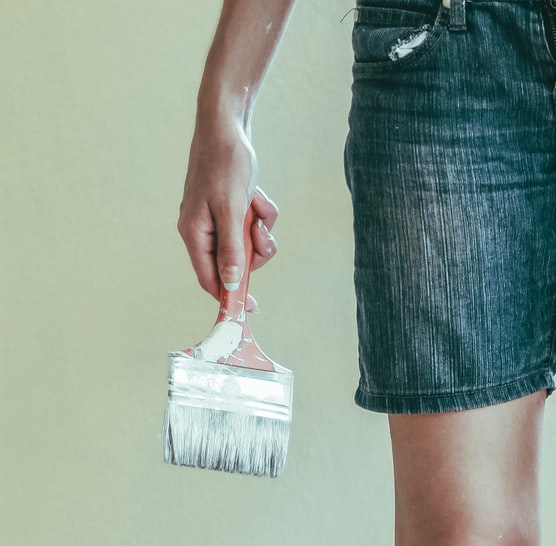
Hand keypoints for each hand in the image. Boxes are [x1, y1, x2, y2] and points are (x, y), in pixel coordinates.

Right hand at [178, 114, 277, 308]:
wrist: (227, 127)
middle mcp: (202, 229)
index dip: (230, 295)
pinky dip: (261, 213)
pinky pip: (253, 224)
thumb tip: (232, 284)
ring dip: (260, 228)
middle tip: (260, 231)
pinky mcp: (231, 208)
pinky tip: (257, 195)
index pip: (210, 278)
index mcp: (194, 232)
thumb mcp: (231, 210)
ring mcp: (217, 218)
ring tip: (257, 205)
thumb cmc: (224, 164)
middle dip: (254, 249)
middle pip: (235, 262)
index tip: (251, 309)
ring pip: (249, 243)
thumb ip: (232, 249)